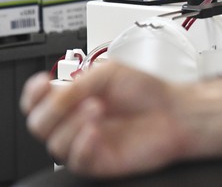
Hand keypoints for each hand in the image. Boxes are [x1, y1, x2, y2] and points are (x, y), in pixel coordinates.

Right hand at [20, 62, 194, 176]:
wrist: (175, 112)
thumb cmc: (149, 91)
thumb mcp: (109, 73)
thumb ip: (76, 84)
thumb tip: (54, 96)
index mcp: (76, 97)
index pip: (38, 101)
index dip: (33, 94)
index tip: (43, 83)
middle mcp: (77, 121)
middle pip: (38, 124)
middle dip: (53, 109)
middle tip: (78, 98)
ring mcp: (87, 142)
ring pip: (54, 143)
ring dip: (72, 124)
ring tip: (98, 108)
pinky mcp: (99, 160)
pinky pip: (76, 160)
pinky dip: (82, 143)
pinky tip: (96, 130)